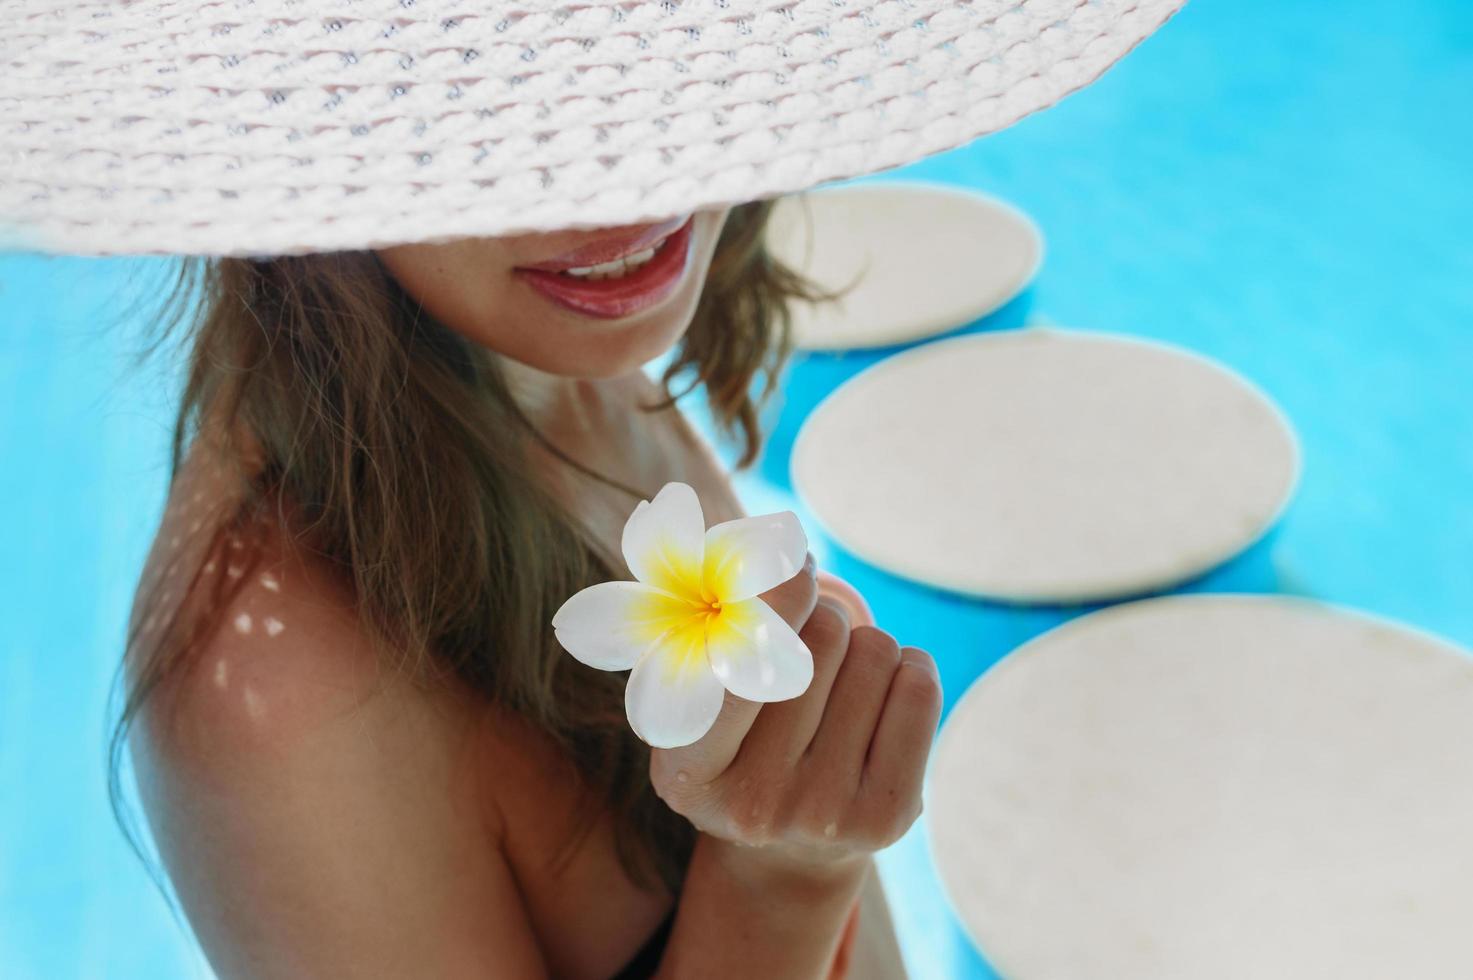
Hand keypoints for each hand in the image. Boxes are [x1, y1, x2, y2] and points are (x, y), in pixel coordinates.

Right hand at [649, 551, 942, 880]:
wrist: (785, 849)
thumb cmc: (737, 743)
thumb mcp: (698, 703)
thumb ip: (714, 637)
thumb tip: (780, 553)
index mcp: (687, 772)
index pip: (738, 671)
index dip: (775, 603)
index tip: (794, 563)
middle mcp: (753, 804)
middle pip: (820, 637)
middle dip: (821, 618)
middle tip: (808, 644)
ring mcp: (824, 816)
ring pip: (873, 650)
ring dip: (864, 644)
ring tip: (840, 684)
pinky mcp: (888, 818)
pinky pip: (918, 686)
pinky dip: (909, 666)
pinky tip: (882, 694)